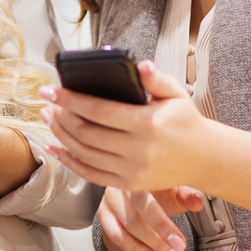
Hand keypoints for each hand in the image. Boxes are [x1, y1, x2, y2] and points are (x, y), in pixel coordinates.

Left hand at [42, 60, 250, 215]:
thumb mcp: (176, 94)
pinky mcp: (128, 184)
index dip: (70, 99)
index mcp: (148, 124)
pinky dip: (68, 161)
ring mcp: (132, 170)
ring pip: (84, 153)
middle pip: (85, 133)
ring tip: (48, 117)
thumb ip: (155, 79)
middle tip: (46, 102)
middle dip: (60, 115)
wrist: (204, 158)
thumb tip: (138, 65)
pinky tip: (55, 146)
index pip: (98, 111)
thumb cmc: (185, 121)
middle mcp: (138, 150)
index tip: (50, 88)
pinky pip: (90, 174)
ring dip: (60, 134)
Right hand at [97, 186, 204, 250]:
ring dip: (148, 248)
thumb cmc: (161, 186)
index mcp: (138, 174)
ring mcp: (108, 199)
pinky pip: (114, 236)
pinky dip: (134, 249)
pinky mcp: (103, 212)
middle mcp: (119, 185)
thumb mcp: (176, 188)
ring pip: (124, 229)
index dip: (162, 225)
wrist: (143, 184)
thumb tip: (198, 201)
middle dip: (158, 240)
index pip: (146, 203)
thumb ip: (187, 194)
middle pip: (133, 219)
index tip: (179, 243)